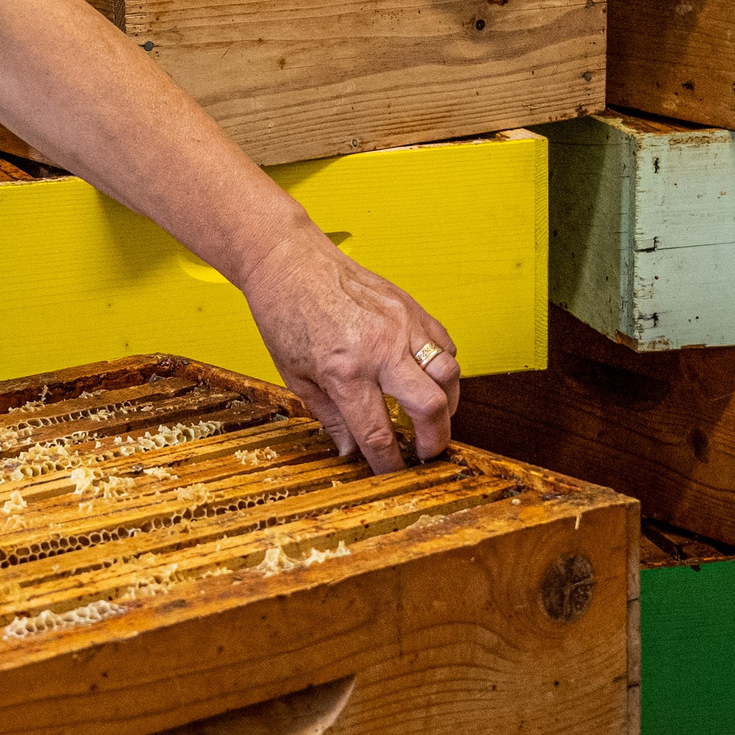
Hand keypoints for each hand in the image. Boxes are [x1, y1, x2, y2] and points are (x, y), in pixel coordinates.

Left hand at [235, 224, 460, 473]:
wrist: (288, 261)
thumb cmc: (285, 313)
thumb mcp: (295, 376)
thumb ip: (329, 417)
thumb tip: (349, 450)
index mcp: (344, 372)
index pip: (378, 434)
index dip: (389, 464)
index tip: (393, 473)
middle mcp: (380, 349)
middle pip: (429, 408)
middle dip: (434, 441)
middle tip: (426, 452)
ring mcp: (401, 325)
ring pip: (449, 375)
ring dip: (447, 405)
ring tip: (433, 417)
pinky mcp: (411, 307)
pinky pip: (445, 344)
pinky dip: (445, 368)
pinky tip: (431, 379)